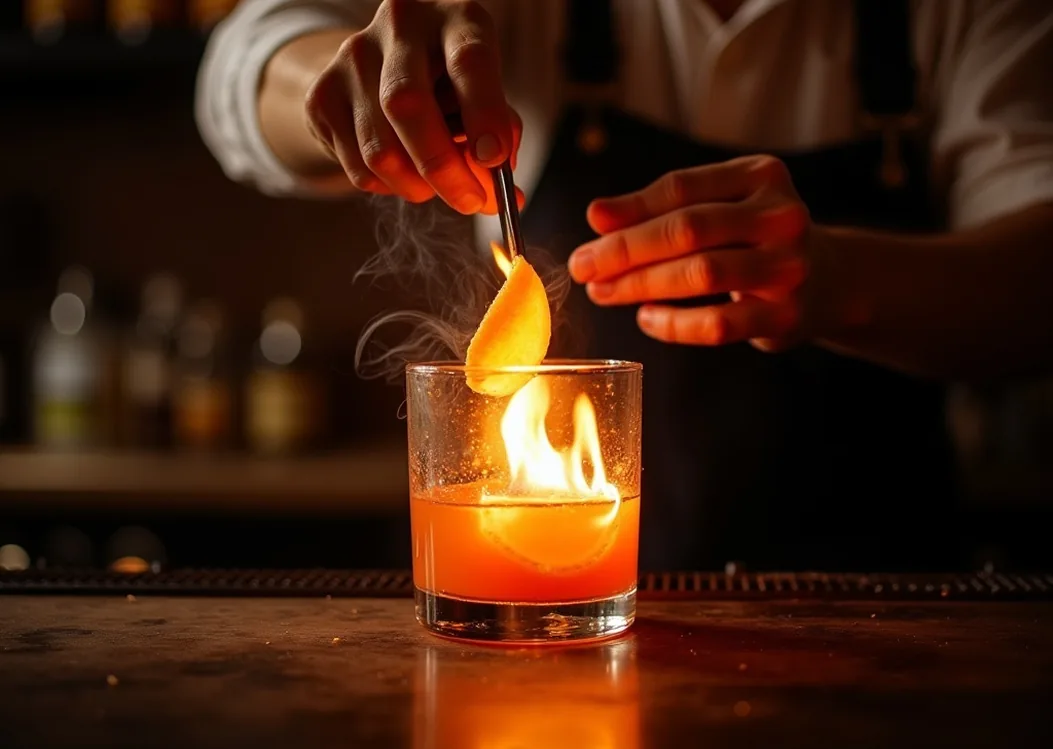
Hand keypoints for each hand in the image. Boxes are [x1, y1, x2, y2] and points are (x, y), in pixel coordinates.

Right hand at [304, 0, 520, 213]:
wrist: (385, 66)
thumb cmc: (453, 84)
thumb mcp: (485, 95)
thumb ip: (498, 136)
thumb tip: (501, 196)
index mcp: (455, 17)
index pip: (468, 61)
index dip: (484, 113)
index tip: (495, 160)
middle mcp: (400, 25)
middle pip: (407, 104)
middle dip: (442, 167)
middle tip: (470, 201)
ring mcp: (353, 56)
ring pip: (380, 149)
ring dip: (415, 187)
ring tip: (433, 188)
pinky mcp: (322, 94)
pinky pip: (357, 167)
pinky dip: (388, 187)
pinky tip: (402, 171)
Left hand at [567, 155, 833, 351]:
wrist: (832, 280)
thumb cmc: (756, 239)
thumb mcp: (719, 207)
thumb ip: (662, 207)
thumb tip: (598, 215)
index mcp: (761, 175)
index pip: (682, 187)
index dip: (630, 208)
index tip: (591, 226)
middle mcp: (781, 215)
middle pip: (687, 229)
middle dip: (625, 250)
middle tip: (583, 266)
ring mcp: (788, 267)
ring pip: (700, 274)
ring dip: (640, 285)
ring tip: (604, 292)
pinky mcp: (785, 316)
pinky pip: (717, 324)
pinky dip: (673, 324)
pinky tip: (646, 319)